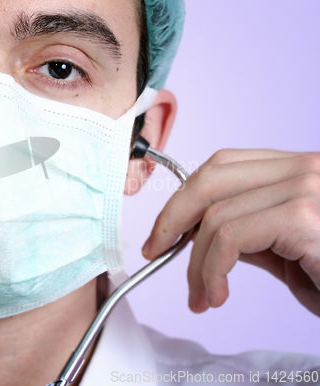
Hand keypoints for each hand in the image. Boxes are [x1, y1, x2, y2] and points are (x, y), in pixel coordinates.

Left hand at [141, 149, 319, 316]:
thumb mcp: (289, 251)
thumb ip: (249, 233)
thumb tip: (200, 234)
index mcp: (297, 170)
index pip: (220, 166)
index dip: (183, 197)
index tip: (164, 230)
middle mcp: (304, 168)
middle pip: (209, 177)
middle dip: (172, 217)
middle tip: (156, 251)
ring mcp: (306, 187)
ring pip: (215, 214)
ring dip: (194, 261)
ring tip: (199, 294)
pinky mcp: (305, 216)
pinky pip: (230, 237)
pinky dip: (211, 269)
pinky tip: (216, 293)